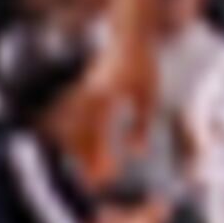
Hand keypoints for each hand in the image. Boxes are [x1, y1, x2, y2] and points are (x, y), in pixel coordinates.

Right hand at [79, 33, 157, 171]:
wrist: (129, 37)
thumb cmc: (142, 66)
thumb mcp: (148, 97)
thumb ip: (141, 126)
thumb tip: (136, 154)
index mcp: (102, 98)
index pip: (95, 135)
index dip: (98, 159)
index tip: (106, 179)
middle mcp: (88, 98)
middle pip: (80, 136)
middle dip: (86, 162)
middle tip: (96, 185)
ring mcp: (84, 95)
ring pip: (75, 130)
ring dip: (83, 152)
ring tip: (94, 172)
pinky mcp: (86, 94)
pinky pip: (76, 122)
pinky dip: (81, 140)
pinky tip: (91, 151)